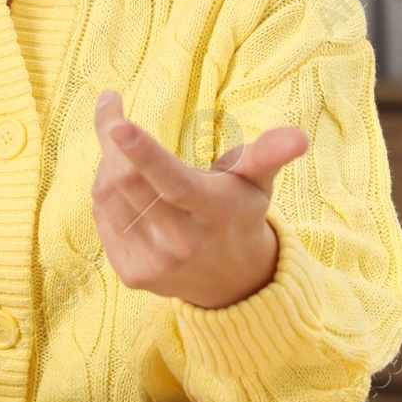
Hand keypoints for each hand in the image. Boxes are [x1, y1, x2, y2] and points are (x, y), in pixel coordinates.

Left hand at [90, 88, 308, 308]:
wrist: (234, 284)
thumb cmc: (240, 214)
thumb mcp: (258, 182)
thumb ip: (270, 153)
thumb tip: (300, 137)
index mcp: (215, 211)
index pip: (173, 181)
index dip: (142, 152)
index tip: (117, 123)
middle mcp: (183, 242)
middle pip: (128, 182)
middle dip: (112, 141)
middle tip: (113, 117)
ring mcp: (154, 263)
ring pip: (106, 197)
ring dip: (108, 164)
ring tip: (124, 155)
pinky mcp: (132, 274)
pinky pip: (101, 218)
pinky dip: (105, 193)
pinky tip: (125, 188)